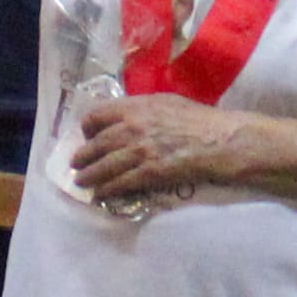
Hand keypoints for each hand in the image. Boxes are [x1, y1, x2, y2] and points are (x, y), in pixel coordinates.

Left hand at [67, 92, 249, 208]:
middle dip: (82, 157)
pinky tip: (101, 194)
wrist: (220, 140)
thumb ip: (142, 108)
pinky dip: (107, 190)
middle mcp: (132, 127)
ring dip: (89, 176)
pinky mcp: (149, 173)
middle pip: (96, 144)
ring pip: (104, 167)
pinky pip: (120, 183)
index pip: (97, 116)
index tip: (87, 136)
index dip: (88, 128)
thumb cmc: (199, 118)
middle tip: (76, 164)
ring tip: (81, 181)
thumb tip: (126, 117)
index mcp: (136, 107)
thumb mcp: (167, 102)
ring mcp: (139, 152)